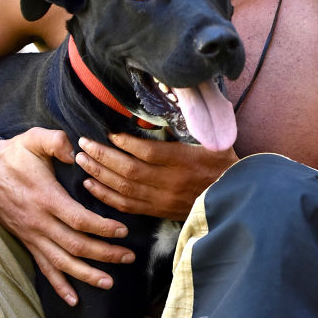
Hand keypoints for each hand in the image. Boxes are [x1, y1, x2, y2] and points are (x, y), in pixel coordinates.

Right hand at [0, 128, 135, 304]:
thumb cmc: (13, 154)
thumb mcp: (33, 139)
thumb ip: (55, 141)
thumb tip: (76, 151)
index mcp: (45, 198)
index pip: (78, 220)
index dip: (102, 227)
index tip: (123, 231)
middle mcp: (39, 222)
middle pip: (75, 245)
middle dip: (104, 254)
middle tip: (128, 257)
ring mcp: (32, 235)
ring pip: (62, 262)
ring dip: (86, 274)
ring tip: (109, 282)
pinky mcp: (27, 241)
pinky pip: (44, 268)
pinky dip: (59, 285)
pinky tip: (74, 300)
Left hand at [75, 133, 238, 219]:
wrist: (236, 198)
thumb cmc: (223, 164)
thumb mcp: (213, 140)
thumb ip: (190, 127)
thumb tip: (168, 106)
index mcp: (185, 161)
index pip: (148, 153)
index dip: (125, 143)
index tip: (109, 133)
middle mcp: (172, 183)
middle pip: (130, 170)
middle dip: (103, 156)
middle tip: (83, 143)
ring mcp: (164, 200)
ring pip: (125, 189)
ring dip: (99, 174)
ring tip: (81, 159)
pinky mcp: (159, 212)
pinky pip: (127, 206)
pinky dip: (106, 196)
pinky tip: (91, 184)